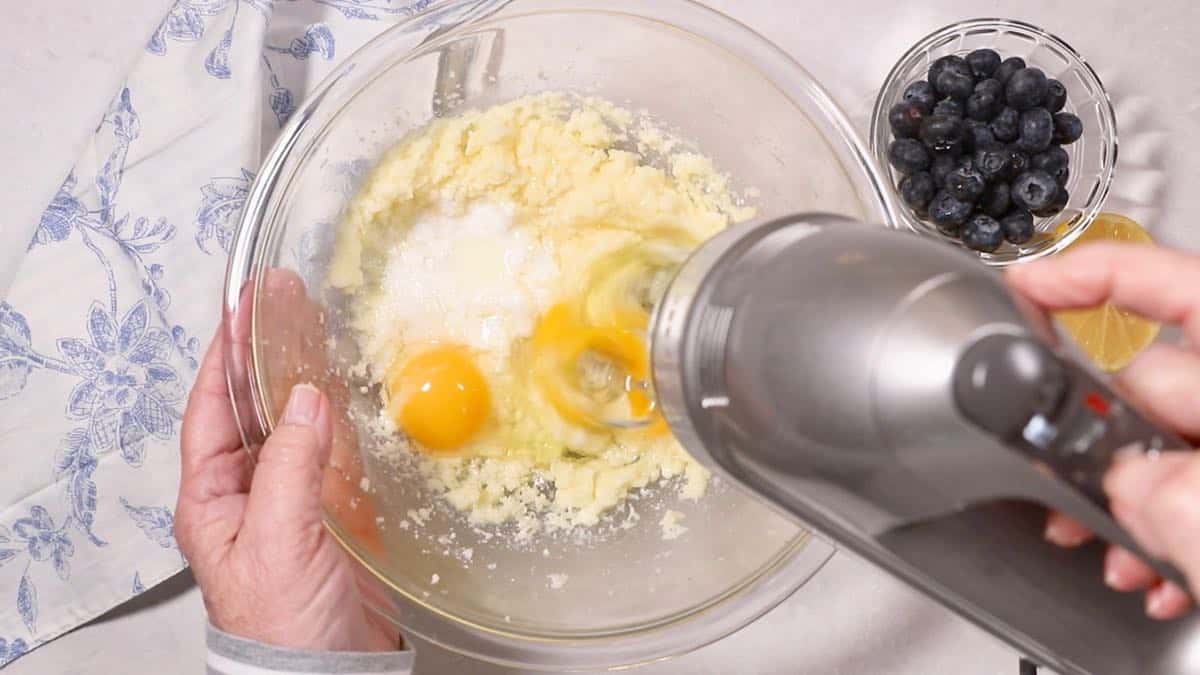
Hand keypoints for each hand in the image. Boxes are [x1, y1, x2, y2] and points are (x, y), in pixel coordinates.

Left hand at [175, 275, 397, 650]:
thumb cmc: (284, 626)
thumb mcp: (276, 540)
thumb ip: (289, 466)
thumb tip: (303, 398)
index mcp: (213, 498)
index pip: (212, 410)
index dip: (227, 354)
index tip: (245, 306)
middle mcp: (248, 491)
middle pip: (254, 406)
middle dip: (267, 352)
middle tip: (286, 300)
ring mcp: (291, 499)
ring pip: (296, 422)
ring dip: (306, 376)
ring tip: (320, 327)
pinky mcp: (333, 512)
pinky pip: (334, 451)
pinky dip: (343, 416)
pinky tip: (350, 388)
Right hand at [1007, 242, 1199, 619]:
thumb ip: (1162, 491)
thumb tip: (1114, 480)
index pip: (1166, 281)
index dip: (1084, 273)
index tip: (1023, 286)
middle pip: (1146, 382)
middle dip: (1091, 441)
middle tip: (1064, 493)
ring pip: (1159, 446)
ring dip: (1119, 500)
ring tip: (1113, 552)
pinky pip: (1181, 484)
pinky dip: (1158, 527)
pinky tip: (1154, 569)